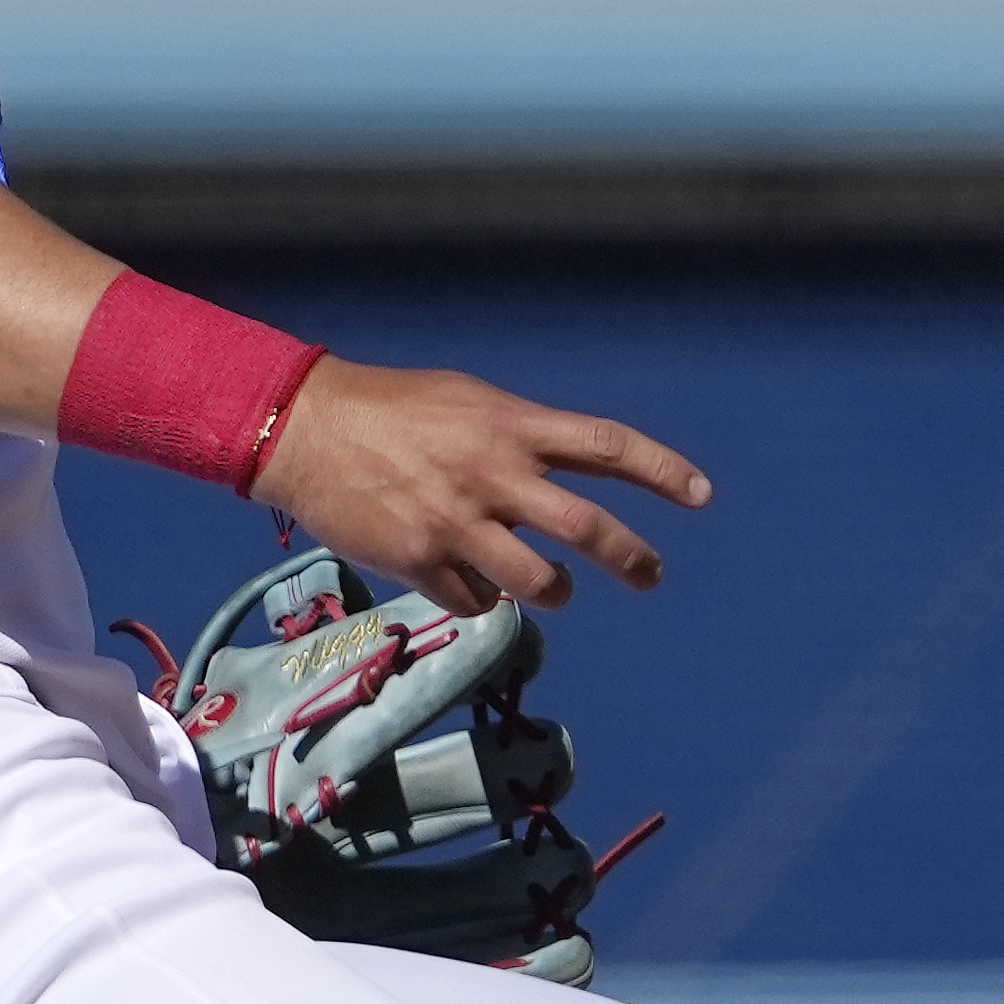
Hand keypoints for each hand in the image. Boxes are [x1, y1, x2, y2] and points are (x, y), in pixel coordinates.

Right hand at [252, 361, 710, 611]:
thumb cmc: (393, 409)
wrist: (302, 427)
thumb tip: (565, 476)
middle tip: (651, 575)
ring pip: (538, 582)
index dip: (662, 471)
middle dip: (632, 559)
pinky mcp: (417, 560)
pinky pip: (475, 601)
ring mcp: (455, 521)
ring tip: (555, 589)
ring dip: (557, 592)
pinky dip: (483, 598)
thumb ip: (520, 439)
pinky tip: (470, 581)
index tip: (702, 495)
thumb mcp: (468, 402)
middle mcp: (492, 473)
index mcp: (510, 425)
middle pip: (586, 529)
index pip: (606, 446)